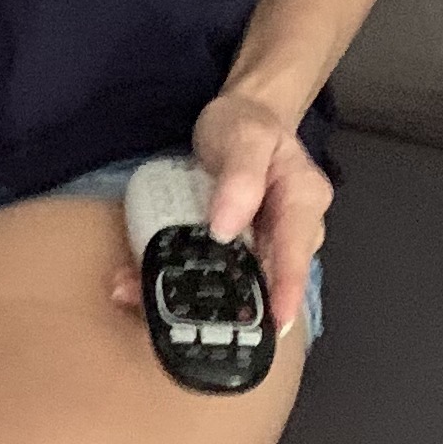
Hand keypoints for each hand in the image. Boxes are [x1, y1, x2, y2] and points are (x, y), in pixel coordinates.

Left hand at [107, 85, 328, 334]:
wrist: (236, 120)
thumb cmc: (245, 125)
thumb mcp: (245, 137)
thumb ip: (241, 177)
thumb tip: (227, 228)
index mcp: (303, 202)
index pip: (296, 253)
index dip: (286, 291)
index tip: (274, 323)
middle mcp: (290, 232)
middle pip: (265, 278)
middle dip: (226, 305)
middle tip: (183, 323)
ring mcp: (263, 244)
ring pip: (236, 280)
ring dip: (193, 295)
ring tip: (140, 298)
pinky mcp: (237, 250)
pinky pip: (214, 270)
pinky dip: (179, 279)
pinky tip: (139, 282)